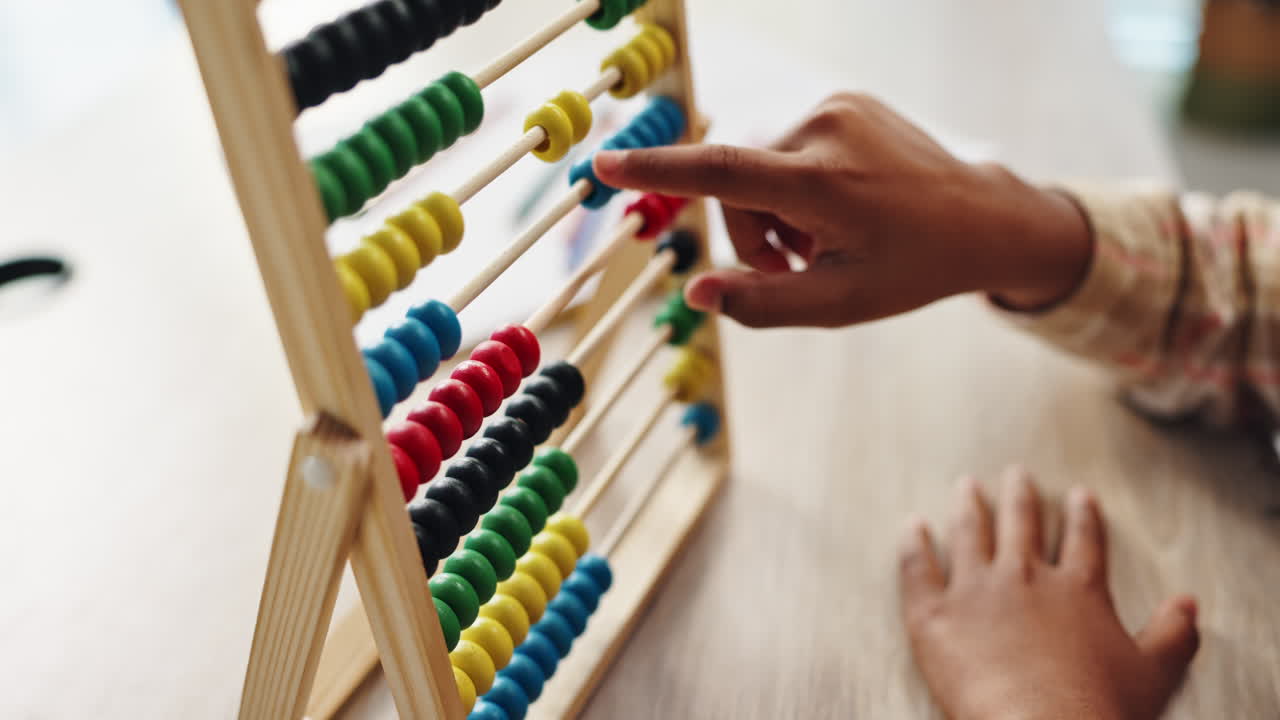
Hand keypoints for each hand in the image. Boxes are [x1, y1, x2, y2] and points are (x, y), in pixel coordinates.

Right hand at [593, 93, 1092, 327]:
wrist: (982, 217)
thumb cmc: (913, 268)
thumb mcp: (841, 305)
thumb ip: (762, 304)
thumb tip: (694, 292)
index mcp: (825, 183)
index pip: (721, 170)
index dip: (656, 170)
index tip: (603, 164)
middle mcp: (825, 129)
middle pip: (735, 184)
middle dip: (750, 231)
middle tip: (795, 265)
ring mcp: (836, 106)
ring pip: (757, 165)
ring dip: (772, 209)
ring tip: (821, 238)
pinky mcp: (842, 99)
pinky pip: (784, 145)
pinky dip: (793, 182)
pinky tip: (836, 205)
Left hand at [899, 469, 1198, 719]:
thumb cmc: (1098, 709)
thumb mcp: (1154, 673)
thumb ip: (1173, 634)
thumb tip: (1189, 605)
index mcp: (1077, 589)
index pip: (1083, 540)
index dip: (1082, 516)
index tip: (1079, 495)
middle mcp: (1025, 577)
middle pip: (1021, 524)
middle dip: (1019, 496)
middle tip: (1016, 474)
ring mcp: (975, 590)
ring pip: (968, 534)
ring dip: (967, 507)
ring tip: (965, 487)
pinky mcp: (933, 613)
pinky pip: (916, 568)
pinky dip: (912, 544)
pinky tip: (911, 527)